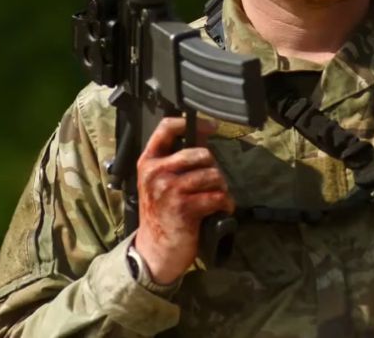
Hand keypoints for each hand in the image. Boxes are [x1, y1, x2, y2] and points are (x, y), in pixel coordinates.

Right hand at [133, 117, 233, 284]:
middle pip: (201, 153)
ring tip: (215, 197)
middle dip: (214, 168)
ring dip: (221, 187)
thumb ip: (176, 159)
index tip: (210, 126)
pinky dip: (225, 203)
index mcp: (148, 162)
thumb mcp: (159, 183)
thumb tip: (203, 134)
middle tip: (212, 183)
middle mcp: (156, 173)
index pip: (166, 128)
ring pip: (212, 174)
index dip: (192, 123)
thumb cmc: (161, 215)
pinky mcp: (184, 208)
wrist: (154, 250)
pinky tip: (220, 209)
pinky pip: (217, 196)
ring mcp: (169, 190)